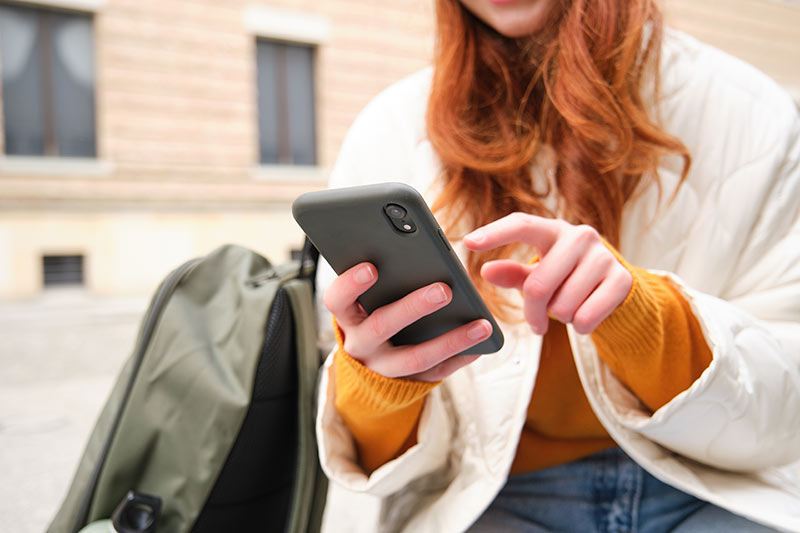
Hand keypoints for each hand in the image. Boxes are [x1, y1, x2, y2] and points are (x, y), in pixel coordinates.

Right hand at [323, 263, 492, 381]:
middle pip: (382, 326)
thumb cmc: (374, 311)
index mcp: (348, 315)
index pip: (337, 300)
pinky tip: (481, 345)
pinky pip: (435, 372)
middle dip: (413, 307)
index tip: (371, 267)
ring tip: (481, 325)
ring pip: (414, 357)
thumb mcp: (368, 298)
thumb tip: (416, 248)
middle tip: (443, 290)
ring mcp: (382, 366)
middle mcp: (360, 342)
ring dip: (450, 340)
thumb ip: (383, 276)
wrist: (369, 364)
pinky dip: (459, 358)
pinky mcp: (407, 381)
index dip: (351, 284)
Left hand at [464, 213, 631, 334]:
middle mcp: (580, 236)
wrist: (614, 284)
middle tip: (536, 323)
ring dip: (560, 317)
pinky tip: (585, 314)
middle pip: (538, 286)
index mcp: (553, 230)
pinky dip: (580, 326)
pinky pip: (587, 318)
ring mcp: (604, 256)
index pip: (521, 224)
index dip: (495, 233)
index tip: (469, 242)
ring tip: (568, 306)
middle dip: (533, 312)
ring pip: (564, 306)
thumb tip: (486, 271)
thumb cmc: (565, 276)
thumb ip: (512, 273)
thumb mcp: (537, 273)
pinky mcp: (622, 279)